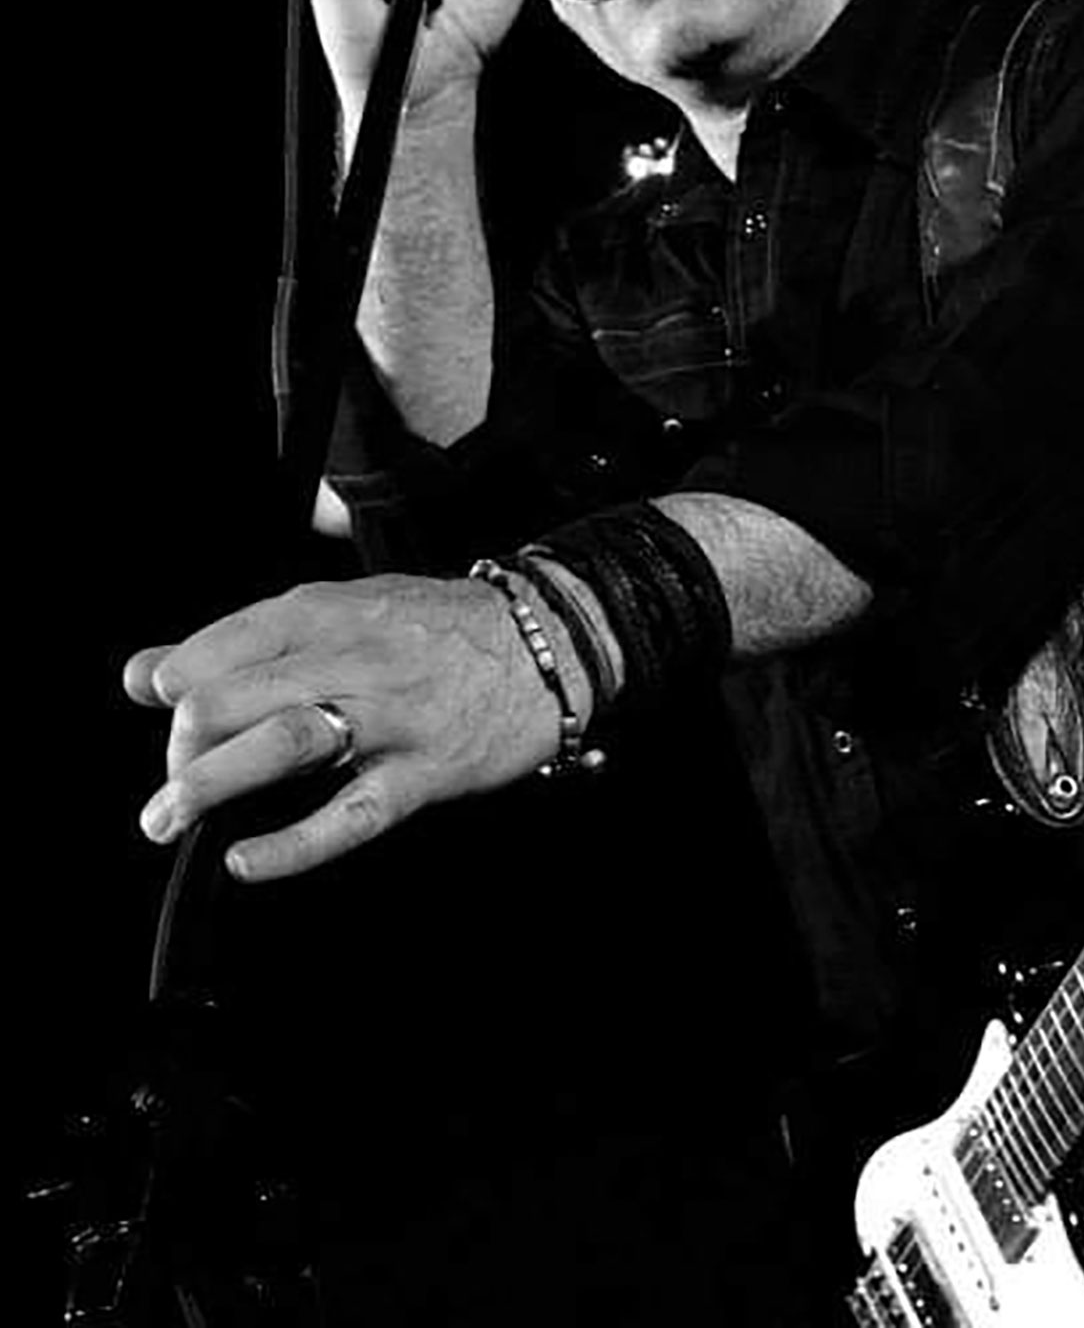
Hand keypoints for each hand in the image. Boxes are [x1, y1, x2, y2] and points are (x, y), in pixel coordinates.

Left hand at [124, 575, 560, 880]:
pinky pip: (349, 814)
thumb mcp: (340, 608)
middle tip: (176, 786)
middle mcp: (350, 657)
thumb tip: (145, 674)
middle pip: (225, 702)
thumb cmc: (443, 627)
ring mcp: (390, 716)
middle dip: (179, 753)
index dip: (171, 694)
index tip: (176, 722)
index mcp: (323, 611)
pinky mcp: (426, 770)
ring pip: (276, 745)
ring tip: (170, 821)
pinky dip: (291, 844)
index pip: (208, 654)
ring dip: (205, 789)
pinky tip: (248, 859)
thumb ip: (242, 642)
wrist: (554, 638)